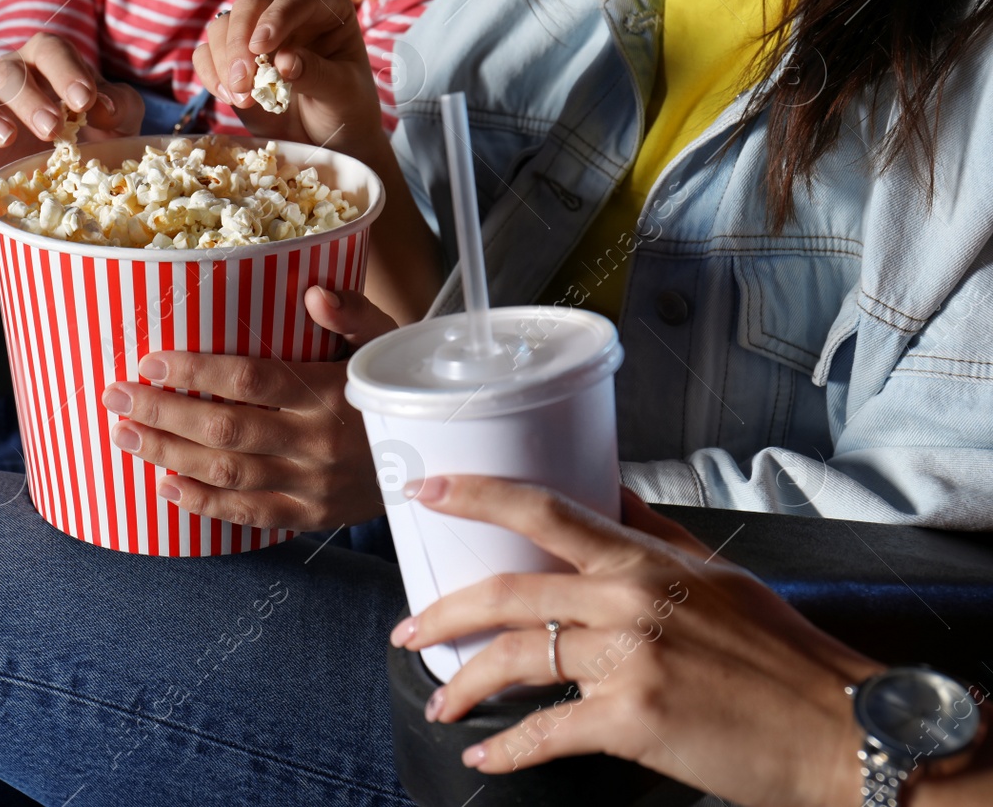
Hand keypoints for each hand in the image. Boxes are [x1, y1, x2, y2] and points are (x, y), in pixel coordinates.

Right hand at [0, 33, 143, 172]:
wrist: (73, 167)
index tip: (84, 101)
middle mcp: (10, 76)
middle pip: (8, 72)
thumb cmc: (97, 130)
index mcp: (48, 60)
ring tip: (6, 138)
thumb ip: (120, 106)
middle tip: (53, 129)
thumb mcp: (121, 118)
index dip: (65, 71)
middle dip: (30, 99)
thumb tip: (102, 108)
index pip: (50, 50)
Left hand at [99, 287, 396, 531]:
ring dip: (168, 454)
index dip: (196, 370)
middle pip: (225, 428)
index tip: (150, 361)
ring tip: (124, 435)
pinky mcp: (310, 516)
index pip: (251, 380)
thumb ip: (354, 315)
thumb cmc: (399, 389)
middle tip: (115, 397)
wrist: (445, 461)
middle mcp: (319, 442)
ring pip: (227, 473)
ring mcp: (313, 485)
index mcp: (332, 392)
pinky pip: (247, 514)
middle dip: (162, 412)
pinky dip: (202, 503)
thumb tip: (314, 292)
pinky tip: (164, 485)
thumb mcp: (389, 344)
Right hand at [192, 0, 383, 152]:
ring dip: (224, 62)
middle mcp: (287, 14)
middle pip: (250, 6)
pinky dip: (210, 74)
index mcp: (326, 9)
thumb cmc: (347, 111)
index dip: (276, 17)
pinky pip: (207, 55)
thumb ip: (317, 74)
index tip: (261, 46)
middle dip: (239, 43)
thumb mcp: (343, 94)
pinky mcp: (234, 62)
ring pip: (222, 28)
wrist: (331, 141)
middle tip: (242, 81)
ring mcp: (257, 36)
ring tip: (243, 99)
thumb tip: (282, 62)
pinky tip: (230, 98)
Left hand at [392, 477, 884, 806]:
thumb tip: (610, 491)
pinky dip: (506, 747)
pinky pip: (546, 732)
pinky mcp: (634, 721)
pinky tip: (485, 754)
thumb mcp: (718, 573)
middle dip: (441, 612)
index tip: (425, 490)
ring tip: (442, 703)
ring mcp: (630, 659)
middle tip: (407, 628)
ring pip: (515, 659)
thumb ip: (654, 534)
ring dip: (463, 684)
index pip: (544, 510)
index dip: (475, 494)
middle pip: (506, 592)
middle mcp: (629, 600)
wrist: (839, 726)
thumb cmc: (781, 653)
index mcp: (644, 561)